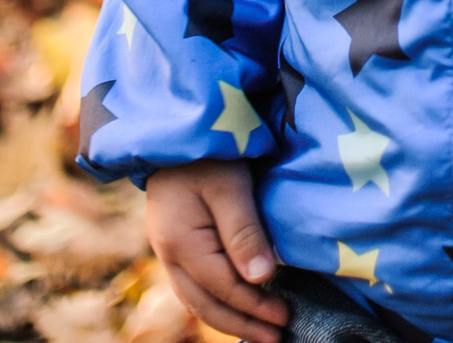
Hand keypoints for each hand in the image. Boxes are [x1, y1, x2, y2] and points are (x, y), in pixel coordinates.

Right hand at [144, 158, 288, 342]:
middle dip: (243, 324)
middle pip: (207, 304)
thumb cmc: (207, 152)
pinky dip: (214, 304)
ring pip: (196, 300)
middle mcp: (169, 254)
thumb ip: (244, 233)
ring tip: (260, 333)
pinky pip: (192, 287)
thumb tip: (262, 279)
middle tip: (276, 338)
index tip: (285, 318)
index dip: (255, 307)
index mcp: (182, 242)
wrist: (173, 131)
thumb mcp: (229, 187)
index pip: (224, 288)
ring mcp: (167, 251)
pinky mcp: (173, 245)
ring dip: (229, 319)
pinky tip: (233, 309)